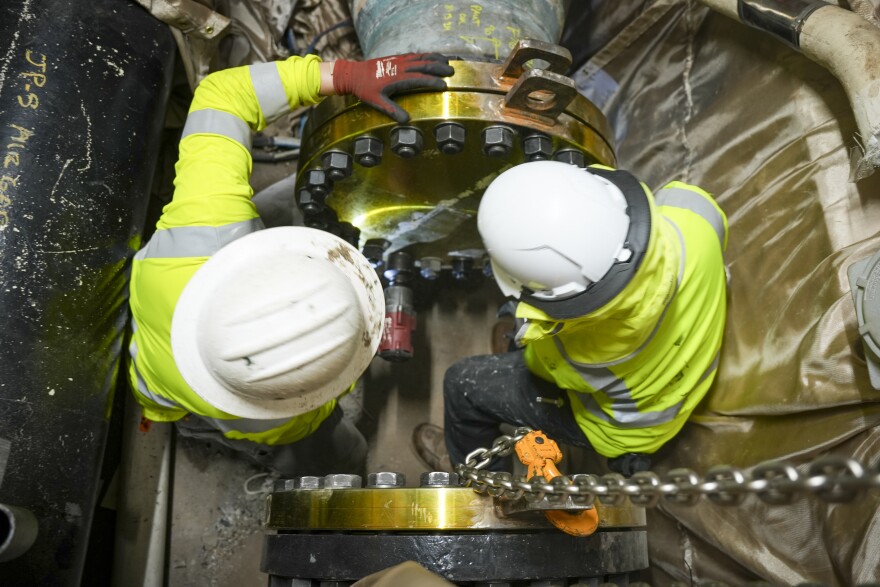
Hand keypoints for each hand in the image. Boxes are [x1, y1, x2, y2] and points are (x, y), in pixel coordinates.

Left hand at [332, 53, 453, 122]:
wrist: (353, 74)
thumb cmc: (364, 89)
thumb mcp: (376, 102)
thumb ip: (392, 110)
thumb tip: (406, 121)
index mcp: (397, 78)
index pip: (419, 78)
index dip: (433, 81)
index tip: (444, 86)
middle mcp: (400, 67)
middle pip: (424, 64)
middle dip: (439, 67)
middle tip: (452, 72)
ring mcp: (398, 60)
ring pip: (421, 57)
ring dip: (435, 58)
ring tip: (448, 61)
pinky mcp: (396, 57)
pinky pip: (415, 55)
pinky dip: (426, 55)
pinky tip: (432, 57)